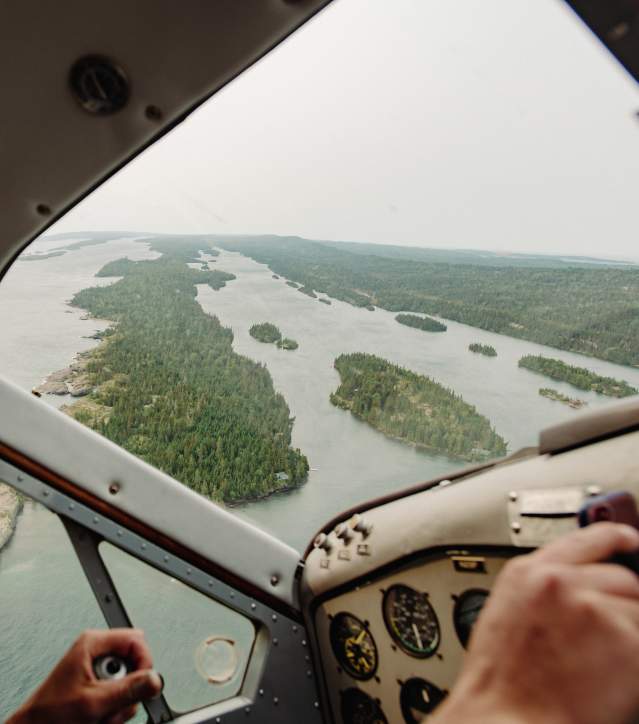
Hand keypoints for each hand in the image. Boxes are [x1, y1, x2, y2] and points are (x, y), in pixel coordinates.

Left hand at [7, 629, 161, 723]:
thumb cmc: (49, 714)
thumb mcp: (93, 702)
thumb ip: (127, 690)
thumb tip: (155, 678)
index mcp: (93, 643)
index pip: (136, 640)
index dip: (144, 662)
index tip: (144, 683)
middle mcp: (96, 652)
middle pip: (134, 663)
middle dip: (128, 690)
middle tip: (113, 705)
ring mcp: (97, 670)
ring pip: (129, 683)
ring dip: (120, 704)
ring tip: (101, 715)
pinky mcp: (98, 685)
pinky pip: (120, 694)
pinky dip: (114, 709)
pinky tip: (100, 716)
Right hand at [432, 523, 638, 723]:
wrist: (504, 720)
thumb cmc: (502, 682)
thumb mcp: (509, 616)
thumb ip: (545, 590)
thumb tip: (582, 585)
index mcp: (528, 573)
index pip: (586, 539)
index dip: (617, 537)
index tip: (633, 540)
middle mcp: (560, 582)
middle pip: (621, 578)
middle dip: (624, 604)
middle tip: (612, 636)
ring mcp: (592, 608)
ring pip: (636, 611)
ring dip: (629, 637)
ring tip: (602, 667)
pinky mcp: (622, 640)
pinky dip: (635, 663)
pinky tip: (610, 681)